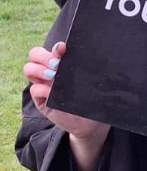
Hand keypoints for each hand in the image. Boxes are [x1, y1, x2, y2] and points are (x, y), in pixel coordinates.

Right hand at [23, 41, 108, 170]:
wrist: (91, 123)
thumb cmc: (93, 98)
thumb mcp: (91, 82)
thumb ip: (86, 69)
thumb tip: (89, 55)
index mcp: (62, 64)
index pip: (51, 50)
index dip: (55, 47)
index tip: (63, 48)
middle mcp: (50, 72)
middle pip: (35, 54)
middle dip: (44, 56)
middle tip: (56, 65)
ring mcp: (44, 84)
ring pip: (29, 69)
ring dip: (39, 70)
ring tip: (53, 76)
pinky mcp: (41, 100)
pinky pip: (34, 90)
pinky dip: (41, 88)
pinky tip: (51, 92)